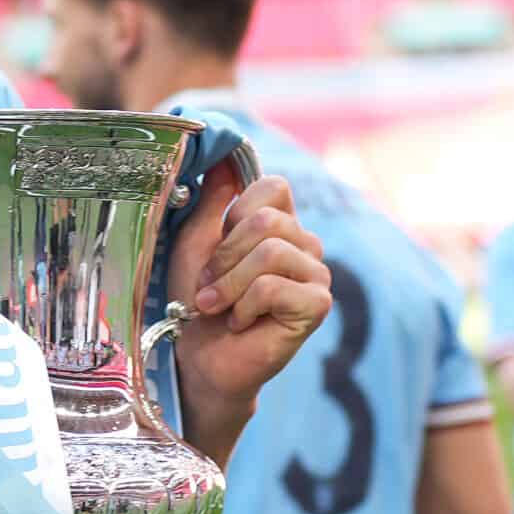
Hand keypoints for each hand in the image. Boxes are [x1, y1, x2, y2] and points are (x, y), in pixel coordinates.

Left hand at [169, 168, 331, 416]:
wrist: (200, 358)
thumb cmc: (197, 300)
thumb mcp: (196, 241)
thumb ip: (213, 199)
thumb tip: (225, 156)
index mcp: (282, 224)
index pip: (274, 187)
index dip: (237, 215)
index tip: (217, 249)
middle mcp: (306, 245)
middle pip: (268, 221)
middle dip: (225, 257)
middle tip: (210, 287)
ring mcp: (317, 275)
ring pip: (270, 252)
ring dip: (230, 285)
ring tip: (220, 307)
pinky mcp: (317, 305)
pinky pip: (273, 286)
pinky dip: (244, 306)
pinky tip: (242, 323)